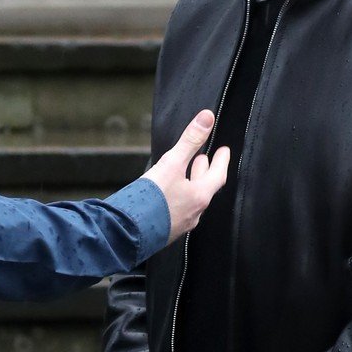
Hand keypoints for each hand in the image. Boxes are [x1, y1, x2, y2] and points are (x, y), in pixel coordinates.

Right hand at [142, 109, 228, 244]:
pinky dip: (179, 197)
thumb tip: (207, 118)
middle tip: (205, 159)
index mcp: (199, 196)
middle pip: (206, 189)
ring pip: (192, 200)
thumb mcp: (171, 164)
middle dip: (205, 172)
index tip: (224, 151)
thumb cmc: (151, 199)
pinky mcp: (166, 230)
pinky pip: (179, 210)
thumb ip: (189, 141)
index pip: (218, 176)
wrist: (128, 233)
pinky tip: (168, 195)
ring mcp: (180, 224)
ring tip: (186, 174)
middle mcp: (194, 212)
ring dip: (192, 184)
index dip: (222, 161)